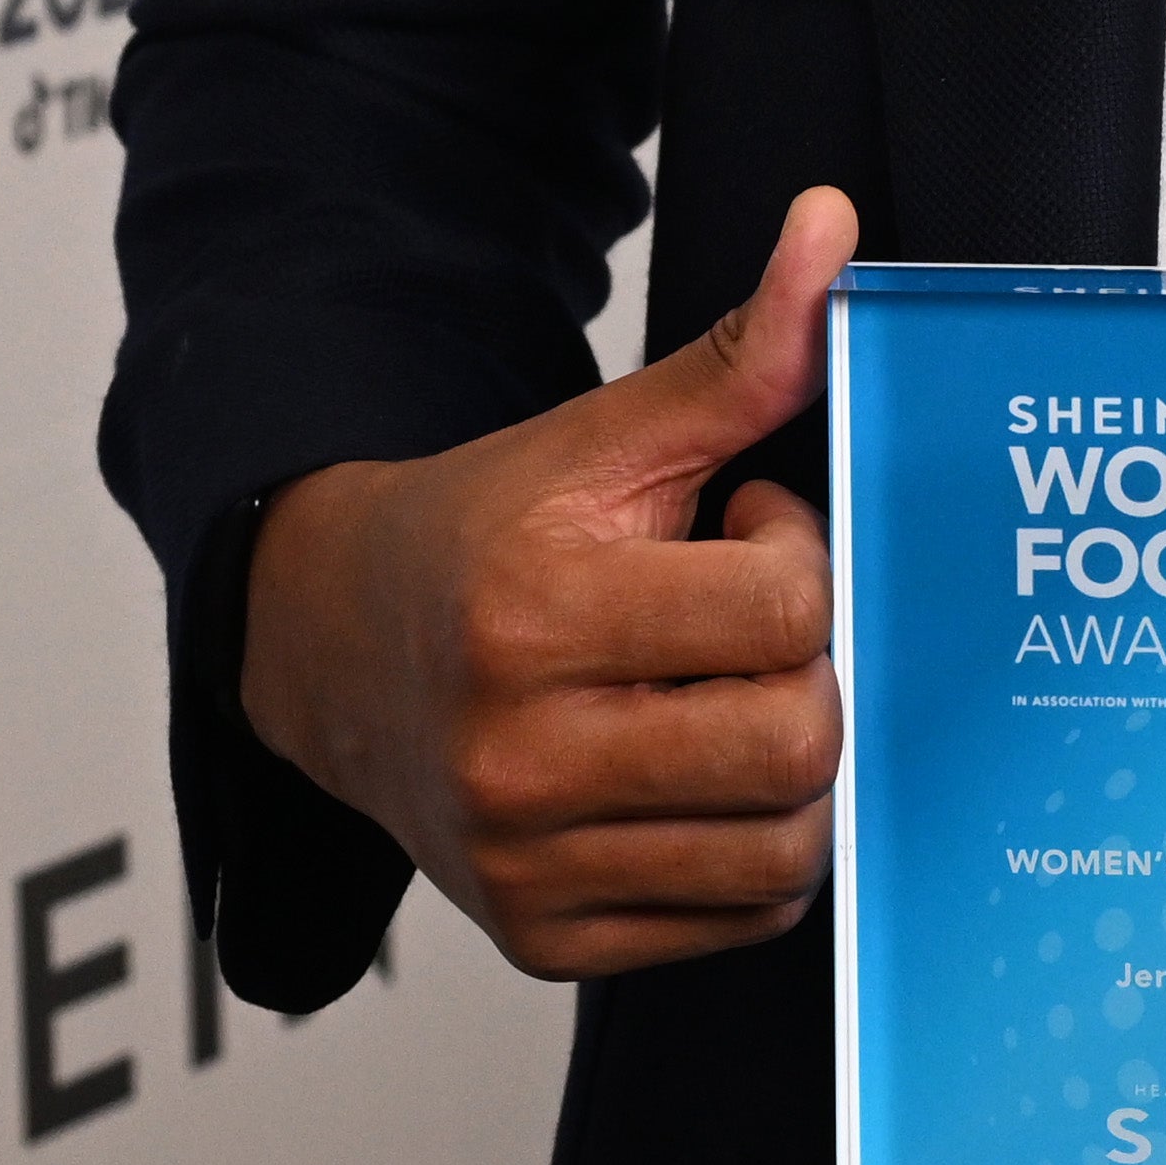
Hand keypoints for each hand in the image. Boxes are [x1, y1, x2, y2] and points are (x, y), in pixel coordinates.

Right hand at [240, 184, 850, 978]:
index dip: (797, 561)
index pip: (786, 613)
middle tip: (751, 630)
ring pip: (783, 850)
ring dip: (796, 771)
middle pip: (796, 745)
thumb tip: (835, 226)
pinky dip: (753, 853)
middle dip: (811, 672)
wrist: (330, 650)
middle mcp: (519, 756)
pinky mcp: (542, 938)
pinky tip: (702, 775)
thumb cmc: (484, 536)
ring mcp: (528, 862)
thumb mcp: (603, 436)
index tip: (749, 535)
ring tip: (734, 698)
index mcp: (535, 612)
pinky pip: (736, 919)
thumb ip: (740, 353)